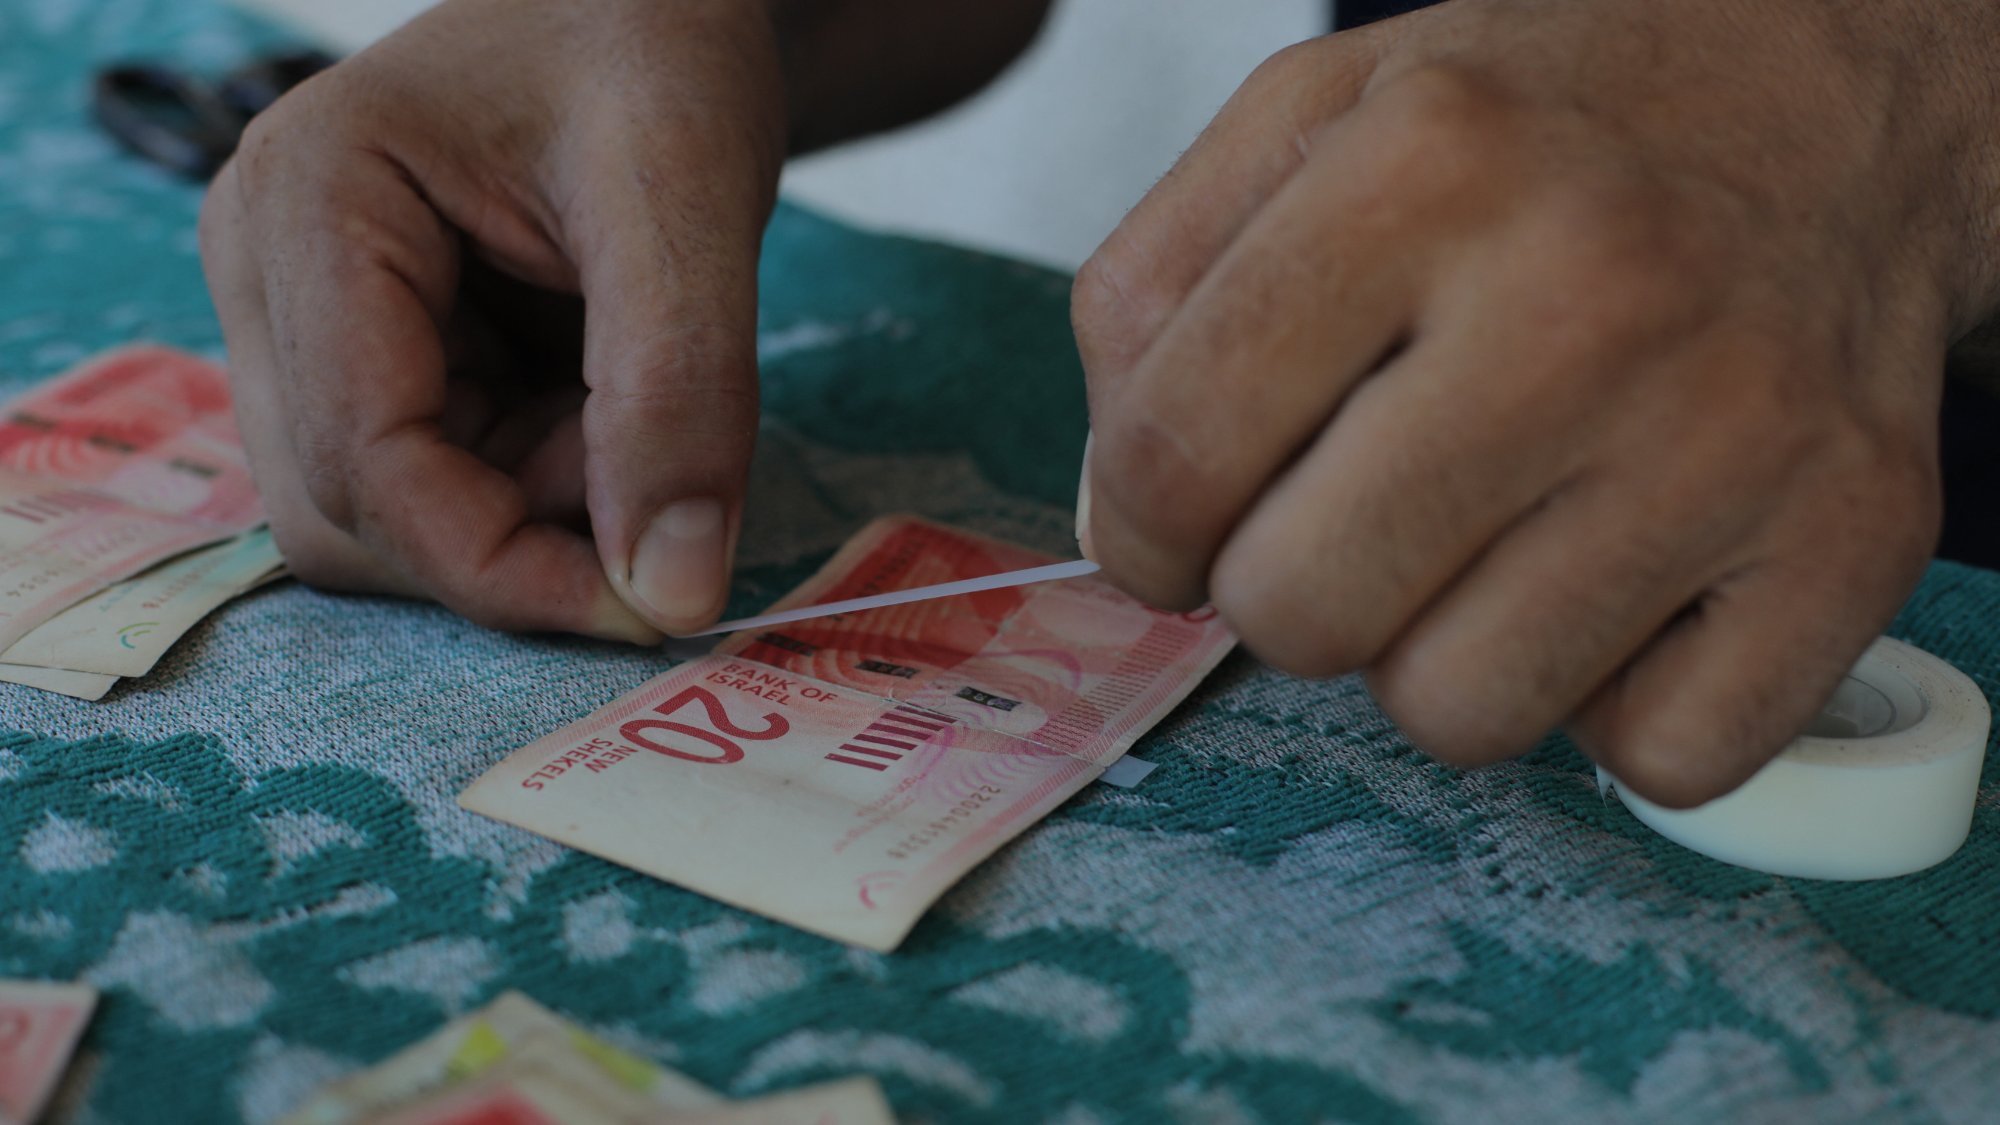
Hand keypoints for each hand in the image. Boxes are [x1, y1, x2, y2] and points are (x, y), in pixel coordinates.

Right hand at [201, 0, 786, 638]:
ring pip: (395, 517)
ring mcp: (302, 318)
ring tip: (630, 399)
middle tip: (655, 466)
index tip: (651, 605)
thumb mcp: (691, 197)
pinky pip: (435, 483)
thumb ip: (681, 391)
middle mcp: (266, 269)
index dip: (502, 568)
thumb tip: (672, 595)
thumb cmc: (656, 49)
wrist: (650, 8)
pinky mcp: (360, 353)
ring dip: (532, 513)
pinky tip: (597, 403)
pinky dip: (535, 485)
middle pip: (353, 512)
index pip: (361, 464)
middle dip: (519, 534)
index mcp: (306, 203)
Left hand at [1072, 0, 1999, 804]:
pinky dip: (1617, 702)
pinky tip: (1627, 577)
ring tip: (1495, 533)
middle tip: (1355, 510)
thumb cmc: (1546, 133)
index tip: (1178, 524)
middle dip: (1289, 588)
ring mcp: (1738, 431)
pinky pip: (1655, 757)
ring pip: (1464, 712)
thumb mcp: (1313, 120)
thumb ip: (1156, 300)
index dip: (1140, 531)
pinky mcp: (1857, 541)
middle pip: (1302, 611)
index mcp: (1427, 165)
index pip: (1174, 455)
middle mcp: (1593, 296)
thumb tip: (1121, 522)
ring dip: (1441, 651)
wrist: (1831, 102)